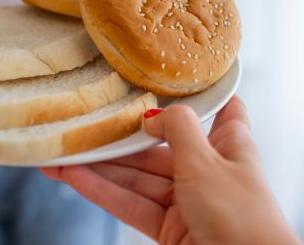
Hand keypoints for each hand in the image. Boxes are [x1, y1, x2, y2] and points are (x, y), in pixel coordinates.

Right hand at [41, 97, 300, 244]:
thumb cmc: (242, 216)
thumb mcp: (207, 161)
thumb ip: (177, 129)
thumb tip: (152, 114)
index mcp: (230, 143)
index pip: (221, 107)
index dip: (199, 91)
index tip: (170, 74)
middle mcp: (209, 168)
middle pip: (160, 145)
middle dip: (120, 138)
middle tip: (81, 125)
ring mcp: (189, 200)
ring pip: (139, 177)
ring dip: (101, 167)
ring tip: (61, 154)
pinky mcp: (171, 230)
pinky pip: (133, 205)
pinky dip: (104, 192)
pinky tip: (74, 178)